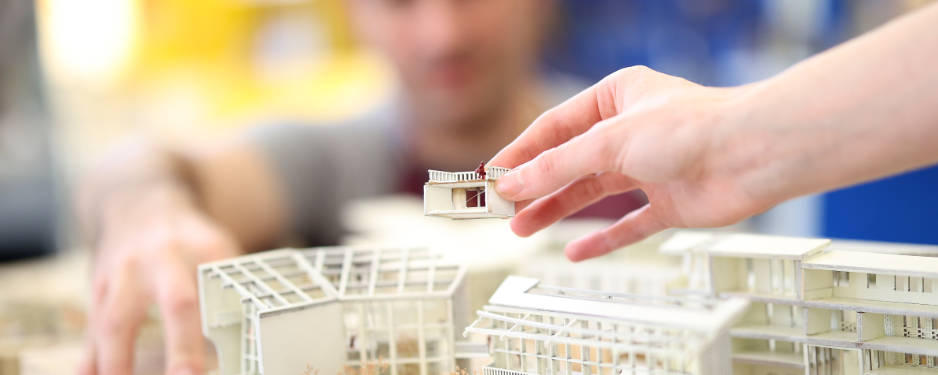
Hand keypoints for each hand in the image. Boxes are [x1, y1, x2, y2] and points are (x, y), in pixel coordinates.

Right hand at [80, 188, 240, 374]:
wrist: (138, 205)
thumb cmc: (188, 241)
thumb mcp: (218, 250)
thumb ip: (232, 289)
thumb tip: (248, 340)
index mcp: (207, 248)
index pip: (227, 288)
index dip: (235, 318)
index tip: (233, 355)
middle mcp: (166, 257)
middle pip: (178, 302)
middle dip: (183, 345)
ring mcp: (126, 271)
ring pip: (118, 320)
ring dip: (120, 361)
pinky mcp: (98, 286)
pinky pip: (92, 326)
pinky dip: (89, 357)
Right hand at [490, 66, 773, 260]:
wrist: (752, 155)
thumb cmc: (691, 128)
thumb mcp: (608, 142)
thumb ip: (556, 166)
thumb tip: (511, 182)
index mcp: (615, 98)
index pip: (554, 127)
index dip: (520, 152)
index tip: (491, 175)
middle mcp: (629, 131)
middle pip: (569, 162)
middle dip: (534, 186)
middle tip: (502, 208)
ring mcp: (648, 167)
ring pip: (592, 193)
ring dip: (557, 210)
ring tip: (522, 228)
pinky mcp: (668, 201)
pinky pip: (628, 223)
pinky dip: (603, 238)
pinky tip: (575, 252)